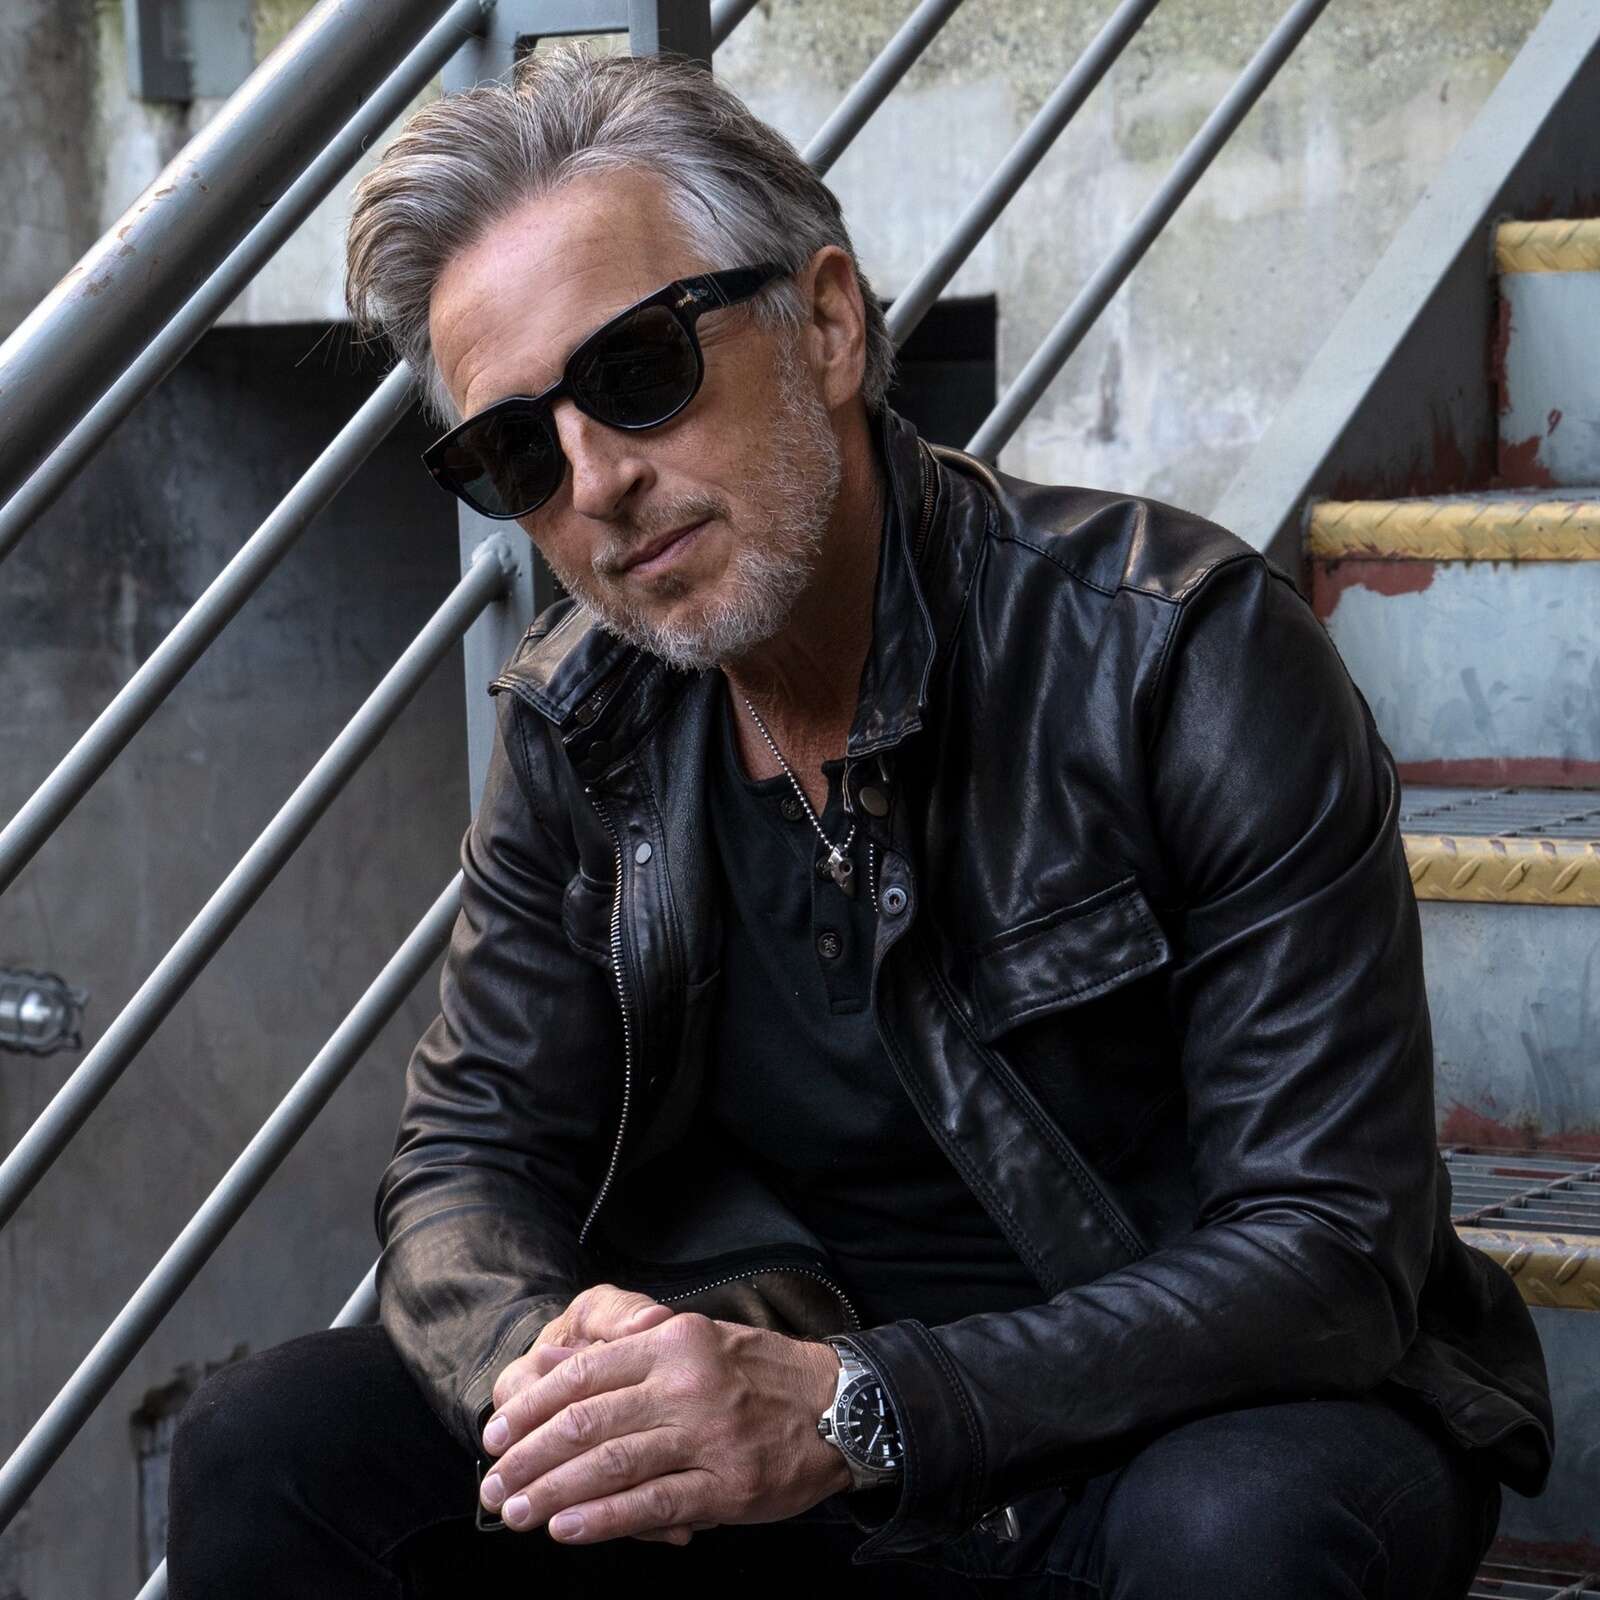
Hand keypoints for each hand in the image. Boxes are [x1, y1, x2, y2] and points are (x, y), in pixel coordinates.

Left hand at [478, 1310, 850, 1546]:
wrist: (839, 1405)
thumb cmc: (759, 1372)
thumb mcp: (695, 1340)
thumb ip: (629, 1352)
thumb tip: (551, 1364)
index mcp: (673, 1341)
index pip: (582, 1372)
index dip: (530, 1406)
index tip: (494, 1434)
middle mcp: (685, 1383)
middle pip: (585, 1421)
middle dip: (527, 1457)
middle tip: (492, 1485)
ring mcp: (707, 1436)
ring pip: (610, 1465)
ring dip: (552, 1493)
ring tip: (516, 1512)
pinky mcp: (727, 1485)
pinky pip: (651, 1505)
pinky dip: (602, 1520)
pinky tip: (567, 1529)